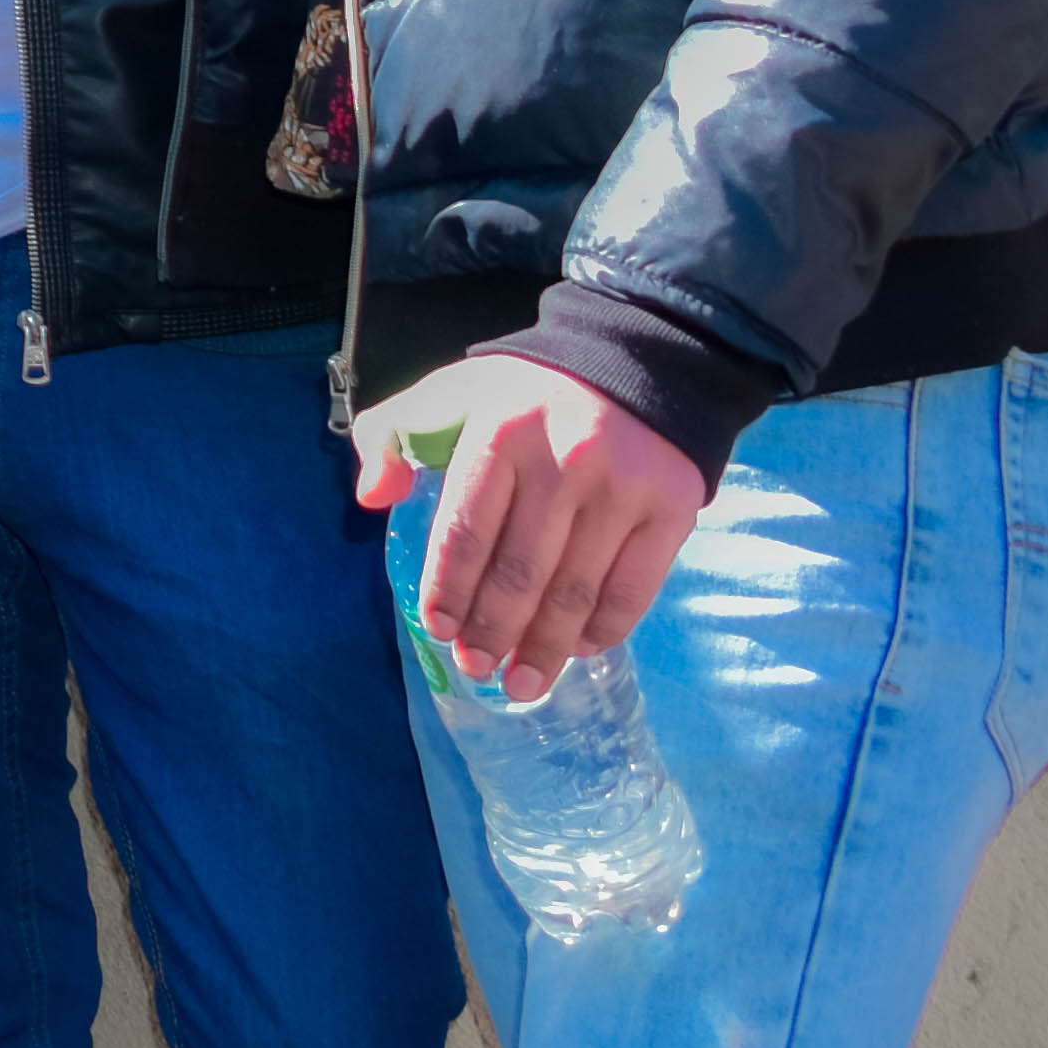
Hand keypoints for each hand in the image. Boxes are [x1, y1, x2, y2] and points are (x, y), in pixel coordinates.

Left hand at [355, 352, 706, 696]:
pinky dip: (606, 628)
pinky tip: (580, 649)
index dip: (449, 588)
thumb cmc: (529, 393)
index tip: (437, 630)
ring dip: (546, 647)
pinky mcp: (674, 509)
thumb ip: (395, 434)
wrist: (640, 361)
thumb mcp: (453, 392)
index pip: (467, 529)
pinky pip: (635, 587)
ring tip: (523, 685)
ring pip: (577, 589)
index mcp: (502, 433)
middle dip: (494, 630)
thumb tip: (373, 496)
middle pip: (522, 570)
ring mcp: (624, 489)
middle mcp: (565, 462)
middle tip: (477, 668)